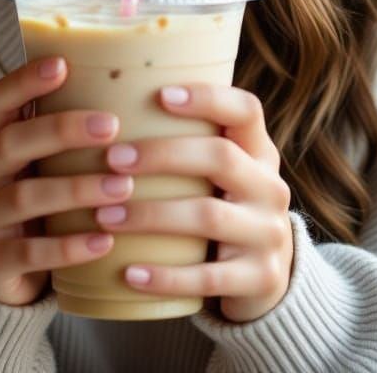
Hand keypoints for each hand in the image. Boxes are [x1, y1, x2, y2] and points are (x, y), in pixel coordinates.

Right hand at [0, 56, 131, 306]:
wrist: (5, 277)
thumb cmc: (41, 205)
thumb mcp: (45, 166)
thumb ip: (68, 136)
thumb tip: (131, 86)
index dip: (24, 81)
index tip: (63, 65)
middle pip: (11, 143)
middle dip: (62, 130)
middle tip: (112, 126)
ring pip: (23, 197)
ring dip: (77, 189)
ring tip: (123, 187)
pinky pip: (29, 252)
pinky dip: (69, 247)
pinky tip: (105, 240)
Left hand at [97, 84, 293, 322]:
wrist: (265, 281)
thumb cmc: (221, 209)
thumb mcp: (221, 176)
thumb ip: (188, 145)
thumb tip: (106, 104)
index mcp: (260, 153)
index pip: (246, 110)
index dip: (208, 98)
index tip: (161, 95)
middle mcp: (270, 188)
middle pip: (220, 157)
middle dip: (163, 155)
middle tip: (113, 159)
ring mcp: (269, 235)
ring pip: (209, 216)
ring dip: (151, 215)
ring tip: (105, 215)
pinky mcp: (261, 280)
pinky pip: (208, 278)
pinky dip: (166, 276)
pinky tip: (129, 273)